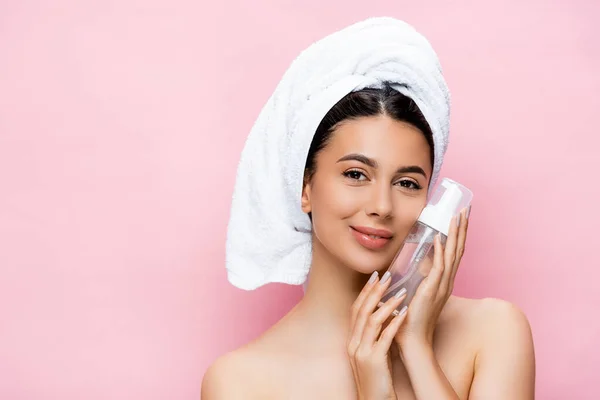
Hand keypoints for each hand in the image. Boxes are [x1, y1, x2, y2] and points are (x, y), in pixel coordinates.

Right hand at [347, 270, 408, 399]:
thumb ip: (373, 336)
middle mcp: (353, 344)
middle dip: (374, 291)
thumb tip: (385, 315)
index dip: (365, 292)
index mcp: (352, 341)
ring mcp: (362, 353)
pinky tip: (405, 314)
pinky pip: (384, 337)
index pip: (355, 309)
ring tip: (401, 292)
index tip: (374, 276)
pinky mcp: (374, 361)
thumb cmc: (377, 380)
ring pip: (372, 320)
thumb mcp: (370, 355)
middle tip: (386, 275)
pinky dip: (394, 323)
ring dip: (387, 304)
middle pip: (361, 310)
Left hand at [394, 206, 470, 350]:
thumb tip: (411, 261)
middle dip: (462, 227)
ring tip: (457, 215)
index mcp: (442, 280)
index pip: (453, 252)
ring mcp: (441, 285)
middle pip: (458, 248)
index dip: (457, 233)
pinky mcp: (431, 291)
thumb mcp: (414, 291)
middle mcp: (446, 281)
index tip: (459, 216)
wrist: (412, 340)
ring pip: (452, 254)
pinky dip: (439, 252)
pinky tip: (439, 237)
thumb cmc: (410, 318)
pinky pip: (438, 267)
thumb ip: (416, 277)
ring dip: (454, 234)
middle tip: (466, 208)